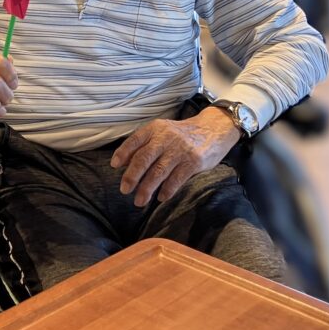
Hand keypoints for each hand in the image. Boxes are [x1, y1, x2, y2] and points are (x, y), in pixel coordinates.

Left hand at [111, 107, 240, 206]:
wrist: (214, 129)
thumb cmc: (182, 135)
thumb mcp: (162, 132)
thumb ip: (144, 144)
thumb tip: (122, 163)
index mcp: (155, 128)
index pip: (135, 140)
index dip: (123, 153)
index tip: (114, 165)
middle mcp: (166, 137)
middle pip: (144, 158)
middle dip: (132, 176)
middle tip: (124, 190)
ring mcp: (180, 150)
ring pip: (158, 172)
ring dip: (146, 189)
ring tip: (139, 201)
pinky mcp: (193, 161)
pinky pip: (176, 179)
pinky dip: (166, 190)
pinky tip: (161, 197)